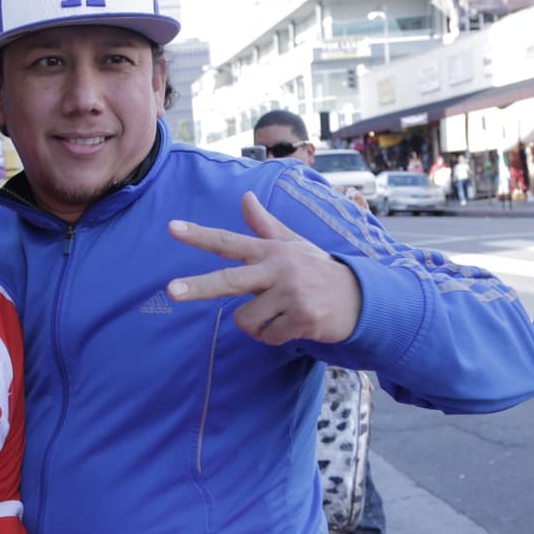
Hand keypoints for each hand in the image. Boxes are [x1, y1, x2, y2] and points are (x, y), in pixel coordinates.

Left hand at [166, 192, 362, 344]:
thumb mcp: (293, 244)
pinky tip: (295, 325)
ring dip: (258, 325)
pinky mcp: (303, 318)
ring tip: (281, 313)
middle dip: (198, 287)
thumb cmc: (318, 271)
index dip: (200, 235)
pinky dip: (276, 337)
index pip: (229, 241)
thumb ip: (264, 225)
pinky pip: (269, 337)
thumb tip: (245, 197)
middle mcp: (279, 268)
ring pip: (247, 320)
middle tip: (171, 291)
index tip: (172, 228)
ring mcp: (292, 294)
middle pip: (229, 280)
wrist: (362, 298)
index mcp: (271, 250)